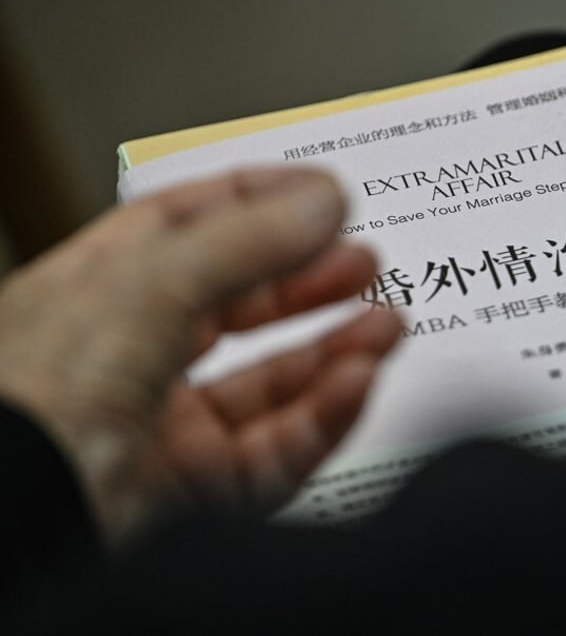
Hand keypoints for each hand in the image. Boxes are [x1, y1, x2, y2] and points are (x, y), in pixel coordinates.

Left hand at [0, 168, 401, 541]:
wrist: (13, 512)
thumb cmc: (31, 392)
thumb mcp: (149, 283)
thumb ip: (248, 241)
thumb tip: (324, 199)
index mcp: (101, 285)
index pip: (190, 225)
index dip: (262, 203)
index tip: (326, 194)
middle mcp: (133, 349)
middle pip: (242, 304)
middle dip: (312, 280)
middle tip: (367, 263)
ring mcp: (166, 420)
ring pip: (271, 382)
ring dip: (336, 351)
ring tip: (387, 325)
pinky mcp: (198, 487)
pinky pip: (278, 448)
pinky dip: (326, 415)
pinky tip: (358, 381)